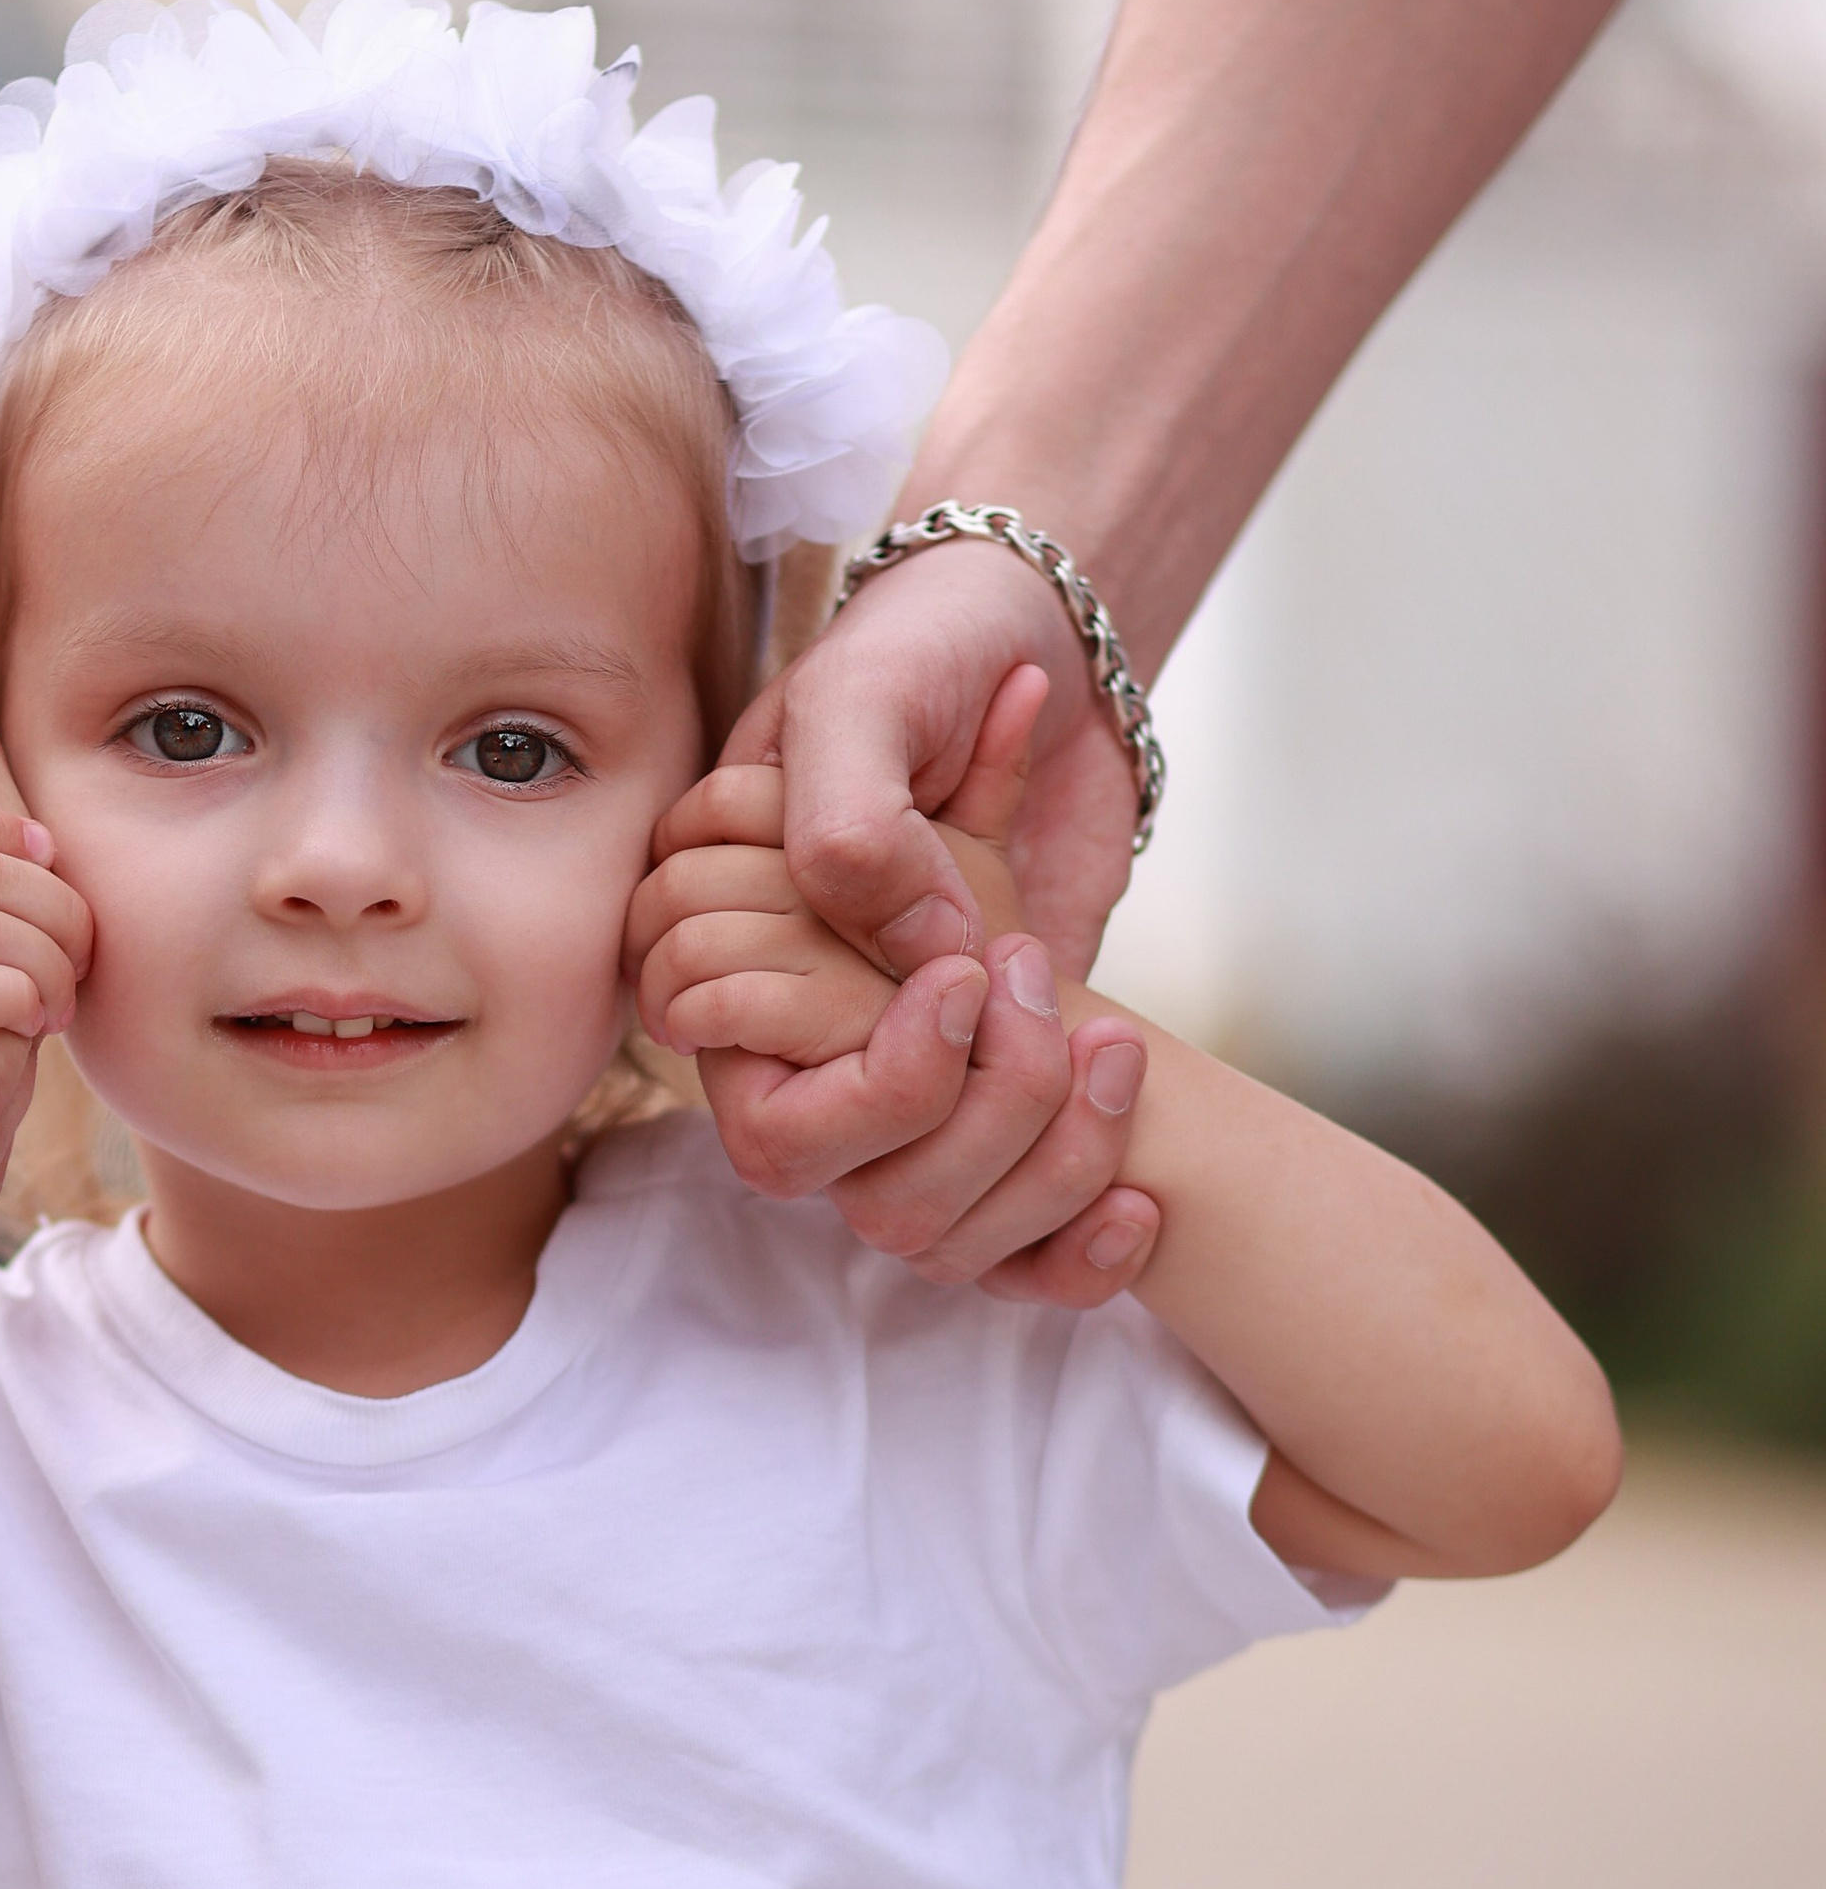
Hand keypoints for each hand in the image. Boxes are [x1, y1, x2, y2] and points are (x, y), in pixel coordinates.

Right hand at [629, 670, 1159, 1300]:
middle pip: (874, 1194)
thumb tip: (923, 963)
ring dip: (1054, 1155)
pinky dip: (1087, 1242)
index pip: (775, 1130)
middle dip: (984, 1115)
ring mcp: (922, 1073)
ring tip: (1116, 1043)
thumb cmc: (925, 645)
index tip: (963, 981)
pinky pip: (1027, 1247)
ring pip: (954, 1225)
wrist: (1043, 641)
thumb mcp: (865, 700)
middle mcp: (827, 1045)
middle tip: (1041, 985)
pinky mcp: (1008, 1093)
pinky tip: (1142, 1203)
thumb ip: (848, 825)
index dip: (875, 1088)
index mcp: (745, 975)